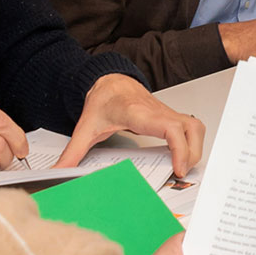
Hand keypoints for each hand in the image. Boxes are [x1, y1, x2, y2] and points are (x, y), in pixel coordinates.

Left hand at [54, 74, 206, 179]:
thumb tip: (59, 171)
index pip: (170, 128)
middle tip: (180, 172)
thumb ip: (72, 152)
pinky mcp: (172, 116)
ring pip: (196, 127)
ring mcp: (168, 113)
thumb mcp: (85, 128)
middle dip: (192, 153)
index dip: (180, 149)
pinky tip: (184, 154)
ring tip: (185, 165)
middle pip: (190, 129)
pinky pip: (192, 127)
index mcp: (139, 114)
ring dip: (196, 147)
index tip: (178, 168)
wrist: (110, 82)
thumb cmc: (103, 101)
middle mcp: (158, 112)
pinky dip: (194, 142)